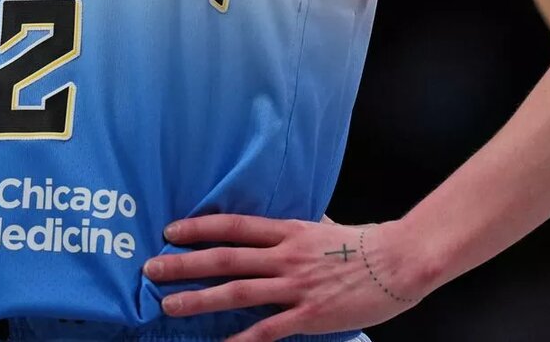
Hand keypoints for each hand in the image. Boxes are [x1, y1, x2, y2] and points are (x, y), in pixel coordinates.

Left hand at [143, 214, 425, 341]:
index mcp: (287, 230)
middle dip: (184, 265)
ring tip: (168, 306)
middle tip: (151, 269)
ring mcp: (295, 286)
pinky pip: (267, 330)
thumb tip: (284, 220)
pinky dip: (241, 339)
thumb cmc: (363, 242)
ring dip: (199, 300)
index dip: (199, 228)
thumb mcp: (324, 224)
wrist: (398, 261)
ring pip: (237, 293)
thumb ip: (298, 227)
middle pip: (224, 259)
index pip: (232, 226)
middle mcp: (284, 256)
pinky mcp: (309, 316)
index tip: (170, 232)